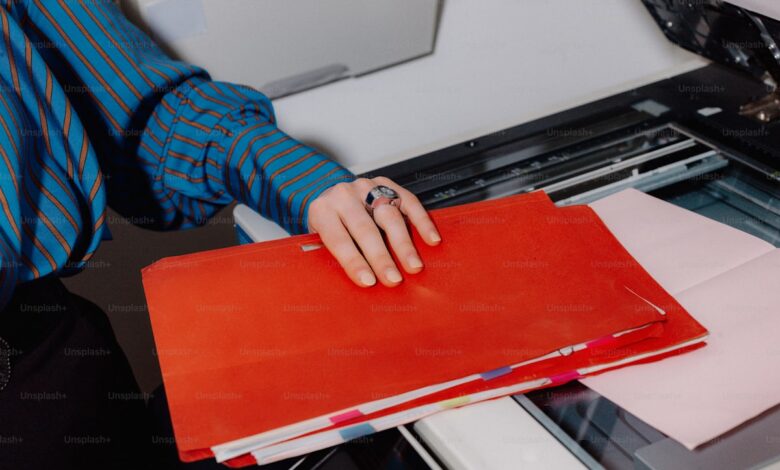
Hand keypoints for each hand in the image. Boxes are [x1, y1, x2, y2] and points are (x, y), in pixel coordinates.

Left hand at [307, 177, 440, 286]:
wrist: (331, 197)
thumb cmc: (329, 226)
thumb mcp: (319, 240)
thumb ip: (333, 256)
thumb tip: (358, 282)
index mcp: (322, 210)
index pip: (338, 238)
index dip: (353, 261)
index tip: (368, 281)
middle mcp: (344, 195)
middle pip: (365, 228)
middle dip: (381, 257)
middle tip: (393, 279)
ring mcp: (367, 187)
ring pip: (389, 215)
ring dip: (403, 244)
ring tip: (413, 265)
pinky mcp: (387, 185)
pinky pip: (409, 202)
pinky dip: (421, 222)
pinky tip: (431, 239)